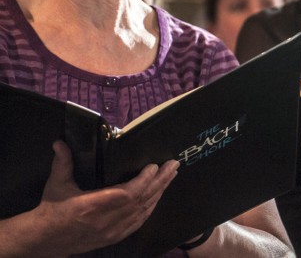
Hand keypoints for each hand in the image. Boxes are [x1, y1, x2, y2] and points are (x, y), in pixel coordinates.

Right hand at [34, 141, 177, 253]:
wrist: (45, 240)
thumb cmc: (52, 209)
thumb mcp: (56, 184)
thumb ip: (62, 163)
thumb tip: (60, 142)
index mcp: (91, 206)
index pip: (127, 194)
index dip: (143, 181)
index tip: (154, 166)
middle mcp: (105, 220)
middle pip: (141, 200)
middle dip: (160, 182)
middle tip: (174, 165)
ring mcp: (112, 231)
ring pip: (143, 212)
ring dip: (159, 193)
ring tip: (171, 177)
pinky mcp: (114, 237)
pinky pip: (138, 223)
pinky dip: (150, 208)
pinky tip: (158, 197)